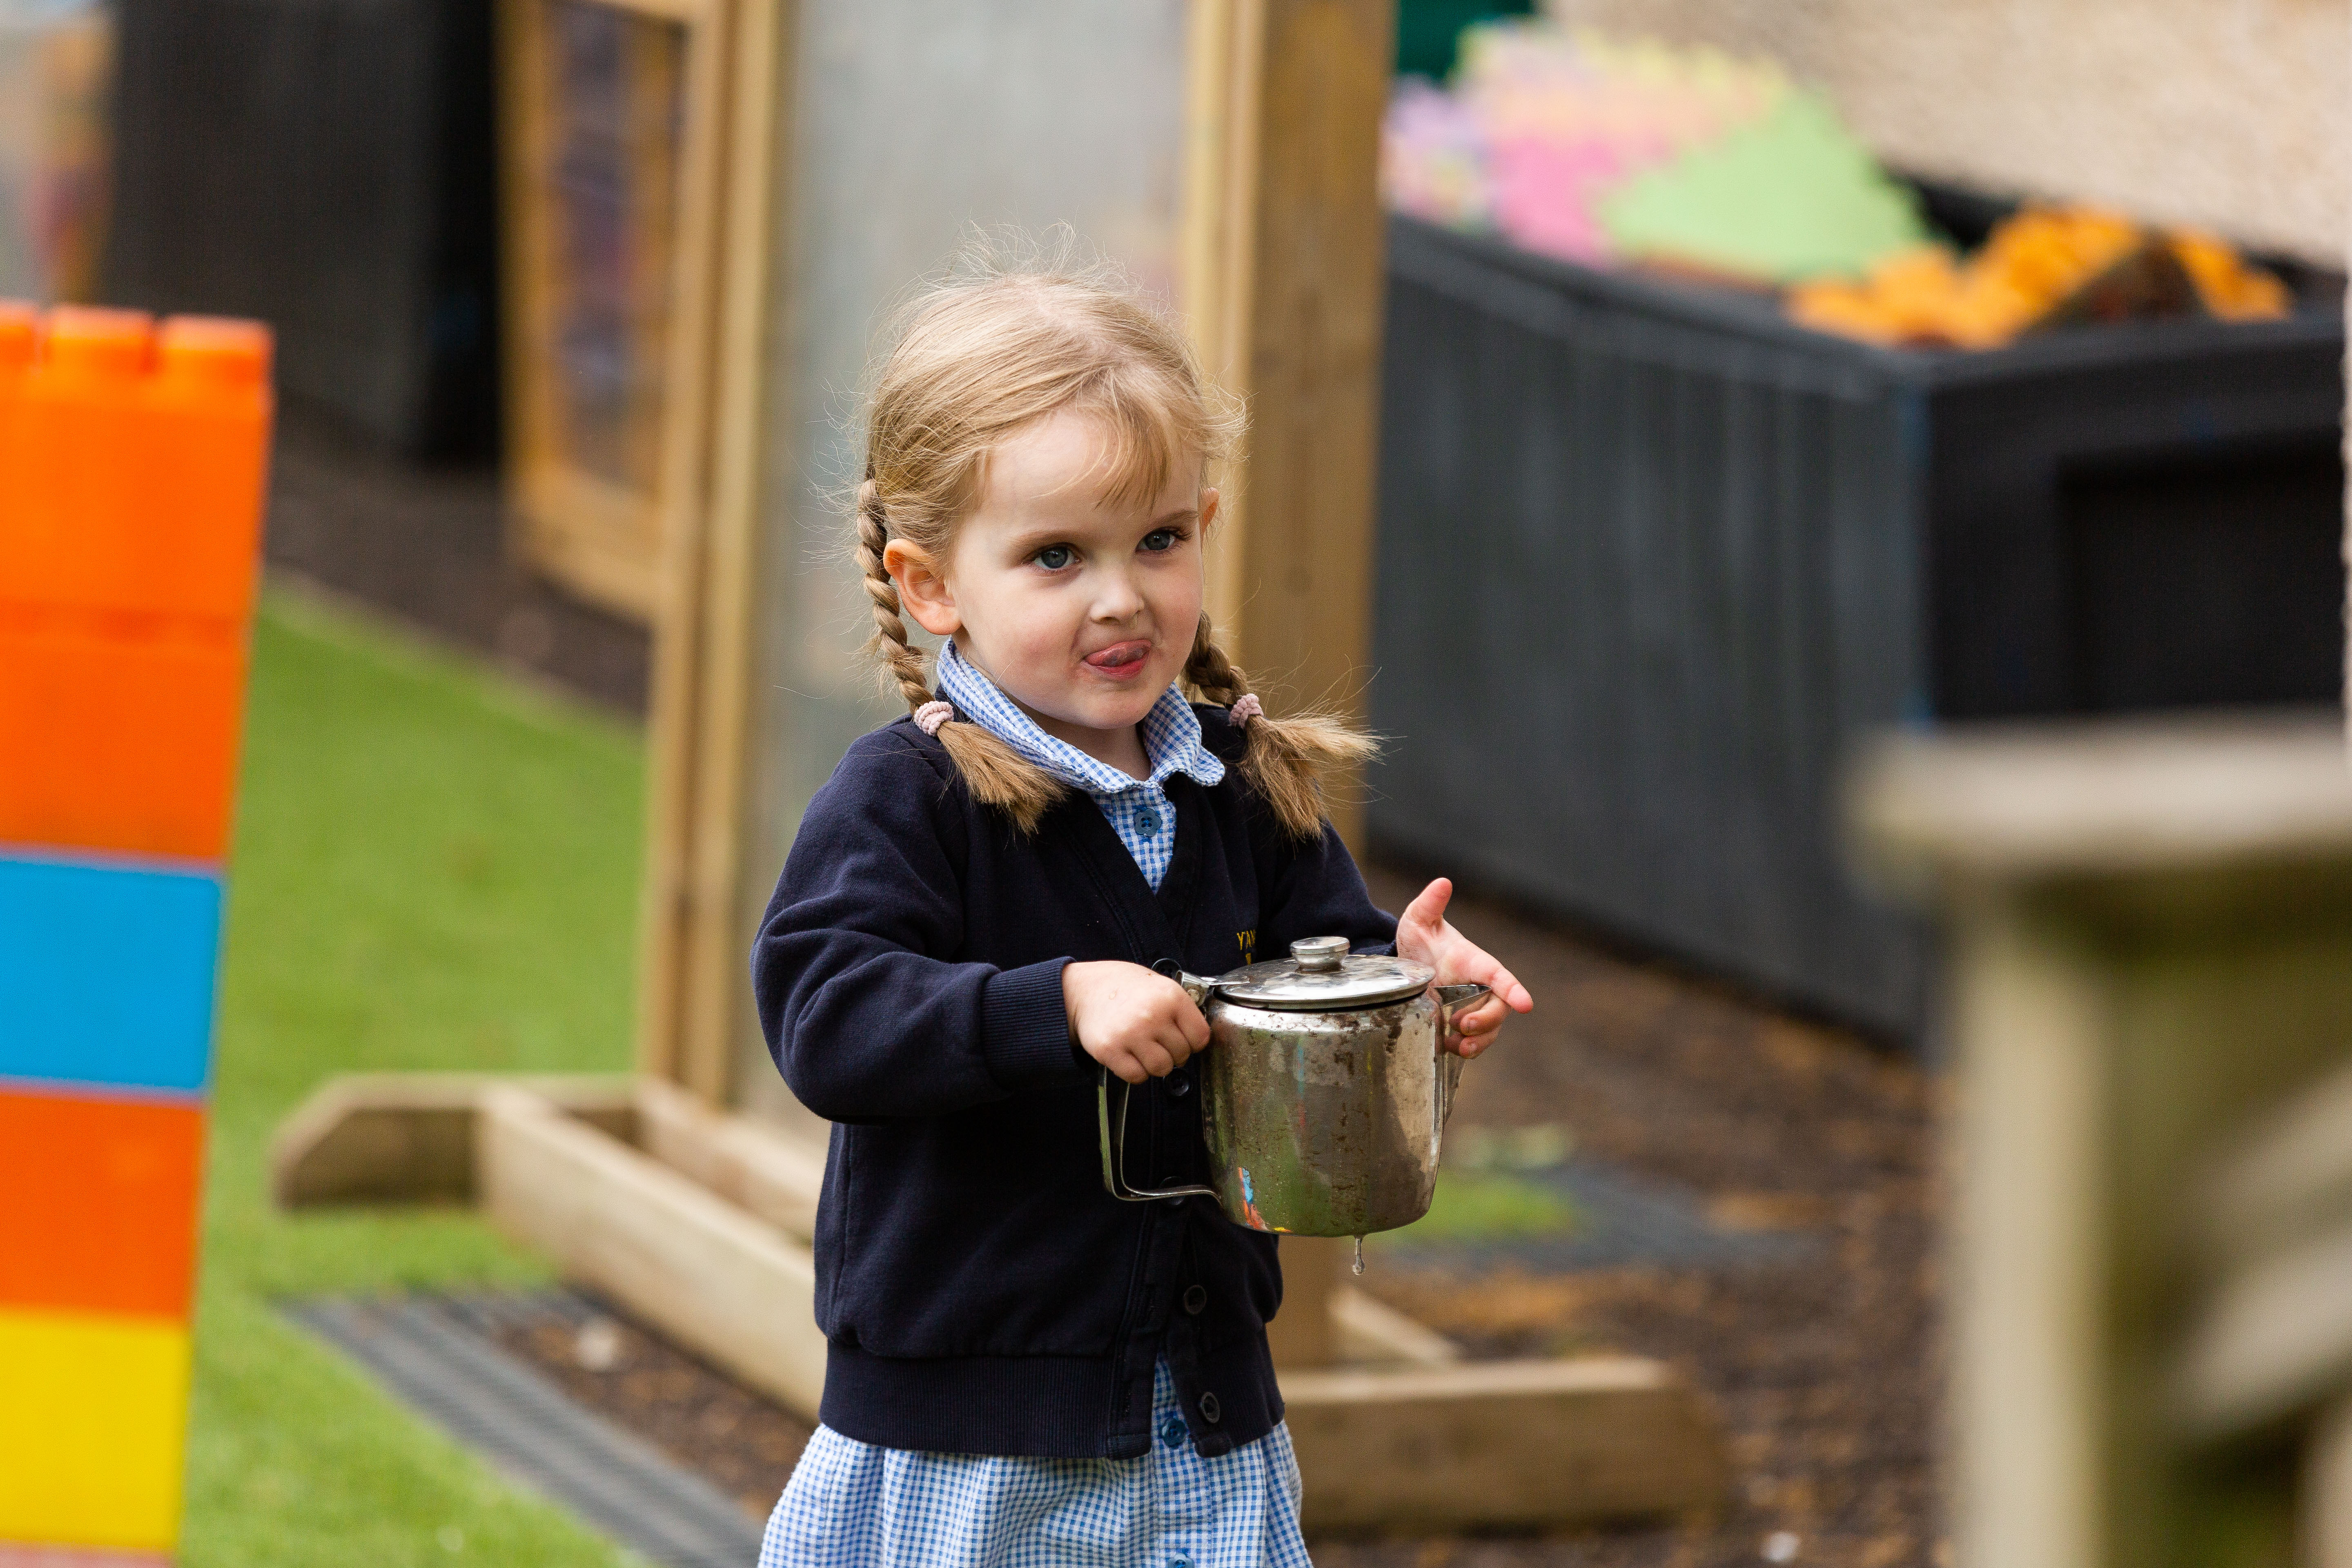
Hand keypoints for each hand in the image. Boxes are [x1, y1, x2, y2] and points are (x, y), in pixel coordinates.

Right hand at [1064, 960, 1210, 1083]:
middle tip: (1157, 1041)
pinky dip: (1135, 1072)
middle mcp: (1153, 1015)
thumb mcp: (1160, 985)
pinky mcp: (1110, 1050)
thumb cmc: (1125, 987)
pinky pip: (1137, 1076)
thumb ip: (1181, 1009)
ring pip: (1161, 1069)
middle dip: (1172, 1052)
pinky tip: (1130, 1055)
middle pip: (1181, 1055)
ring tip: (1143, 1048)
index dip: (1193, 1041)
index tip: (1182, 1037)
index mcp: (1171, 997)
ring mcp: (1131, 1034)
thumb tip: (1199, 1037)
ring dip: (1154, 1064)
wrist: (1085, 989)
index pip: (1201, 1037)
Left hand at [1397, 878, 1532, 1058]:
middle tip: (1462, 1025)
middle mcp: (1479, 988)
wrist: (1408, 966)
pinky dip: (1466, 1049)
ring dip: (1478, 1040)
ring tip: (1457, 1045)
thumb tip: (1442, 882)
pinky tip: (1449, 1047)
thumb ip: (1430, 904)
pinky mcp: (1461, 1026)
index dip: (1514, 990)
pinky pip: (1474, 1042)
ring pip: (1489, 1030)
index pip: (1500, 977)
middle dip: (1487, 1021)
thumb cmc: (1419, 940)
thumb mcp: (1417, 921)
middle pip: (1498, 1009)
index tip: (1526, 1004)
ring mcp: (1472, 1008)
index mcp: (1475, 963)